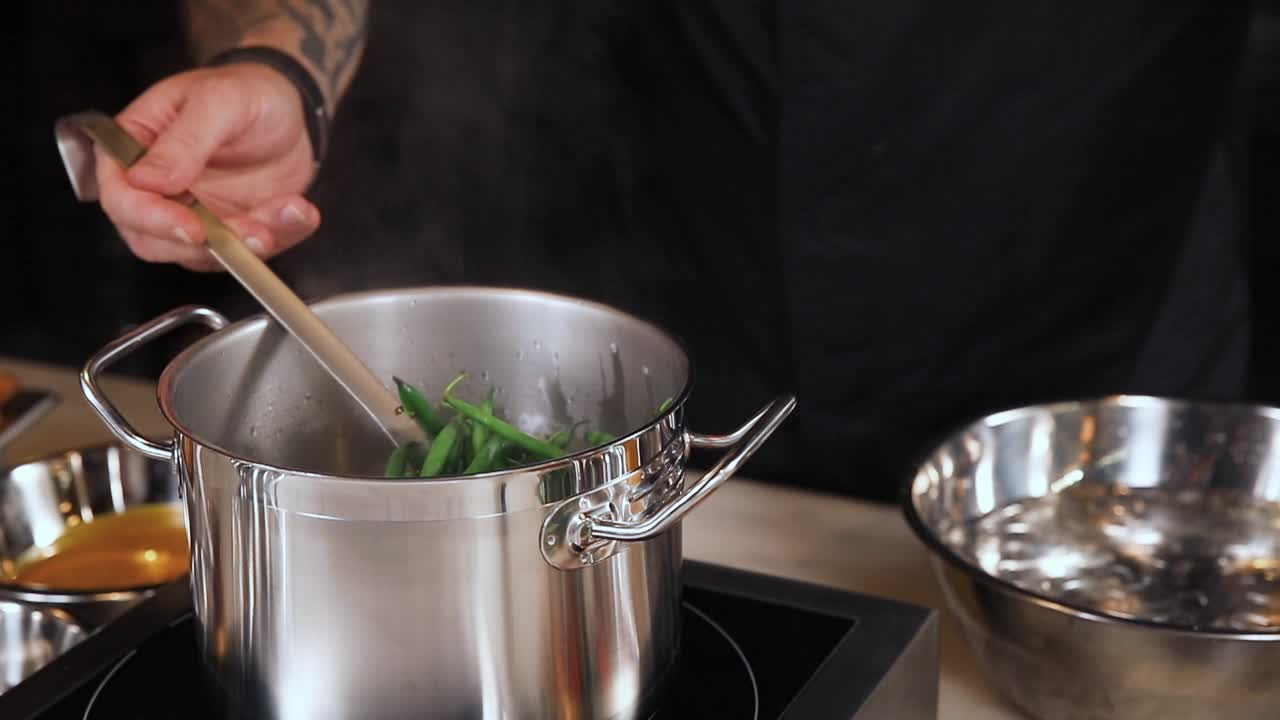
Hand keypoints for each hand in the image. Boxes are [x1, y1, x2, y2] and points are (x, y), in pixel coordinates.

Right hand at [95, 62, 321, 271]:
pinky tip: (300, 212)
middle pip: (154, 240)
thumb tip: (147, 180)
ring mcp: (191, 214)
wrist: (289, 108)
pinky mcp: (227, 229)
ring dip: (249, 242)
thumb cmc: (244, 91)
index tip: (193, 228)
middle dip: (209, 244)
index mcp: (134, 148)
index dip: (151, 219)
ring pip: (204, 254)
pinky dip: (279, 237)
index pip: (120, 197)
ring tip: (291, 210)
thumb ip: (184, 140)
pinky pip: (246, 251)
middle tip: (255, 231)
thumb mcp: (218, 101)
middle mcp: (155, 189)